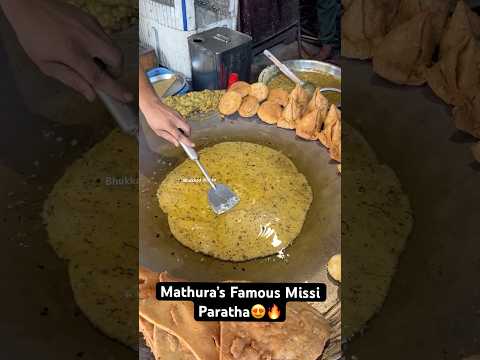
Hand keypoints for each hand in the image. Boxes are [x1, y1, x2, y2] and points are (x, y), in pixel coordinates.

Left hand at [0, 0, 132, 101]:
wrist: (28, 4)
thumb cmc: (33, 37)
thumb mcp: (46, 64)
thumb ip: (70, 80)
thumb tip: (92, 95)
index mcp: (72, 53)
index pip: (99, 76)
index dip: (114, 89)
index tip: (127, 98)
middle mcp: (87, 39)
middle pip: (116, 59)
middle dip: (116, 71)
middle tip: (104, 74)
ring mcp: (92, 27)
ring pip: (114, 48)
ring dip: (111, 60)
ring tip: (95, 61)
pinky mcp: (93, 20)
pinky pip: (107, 38)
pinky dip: (104, 48)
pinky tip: (88, 47)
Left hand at [141, 97, 194, 147]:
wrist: (152, 105)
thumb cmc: (153, 118)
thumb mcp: (158, 131)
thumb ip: (168, 137)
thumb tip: (177, 143)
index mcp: (168, 126)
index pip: (180, 136)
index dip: (187, 141)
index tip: (192, 145)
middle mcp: (175, 120)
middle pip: (188, 129)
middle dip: (188, 135)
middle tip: (183, 137)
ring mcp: (177, 115)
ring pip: (187, 124)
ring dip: (186, 130)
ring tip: (178, 131)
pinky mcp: (178, 112)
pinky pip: (183, 120)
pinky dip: (182, 125)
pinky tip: (176, 125)